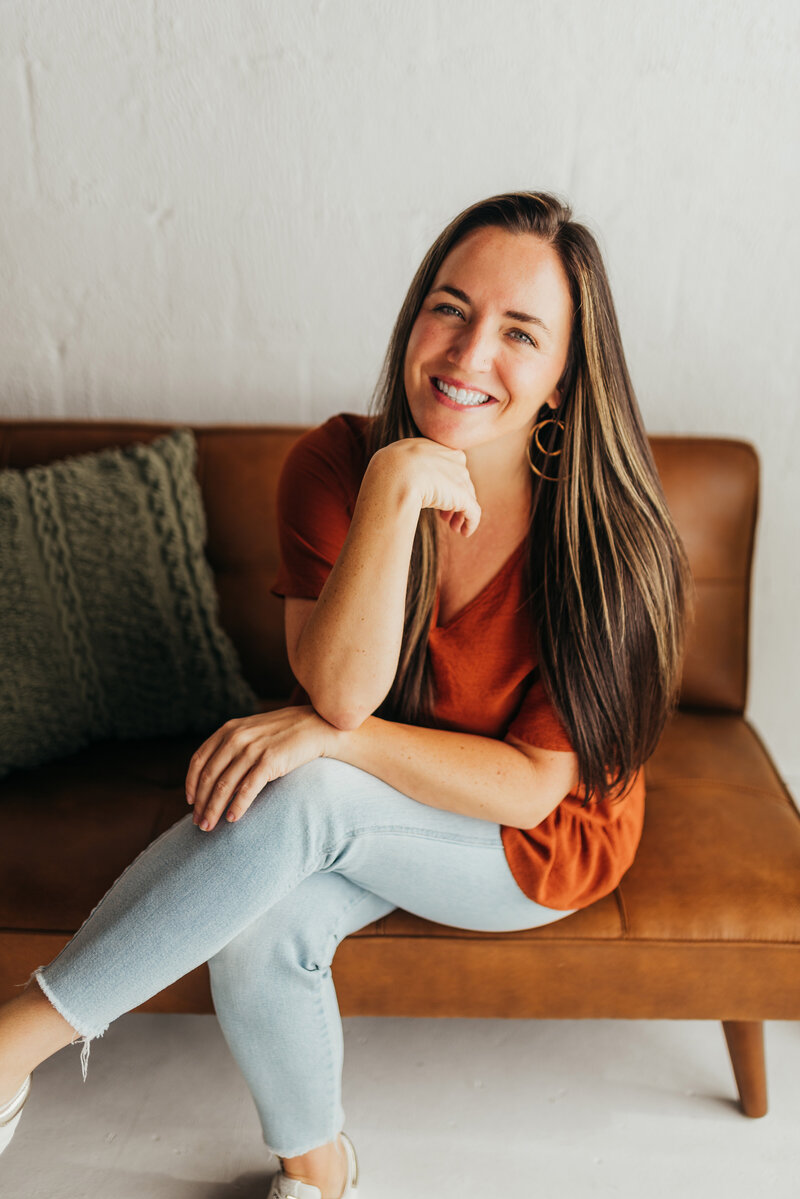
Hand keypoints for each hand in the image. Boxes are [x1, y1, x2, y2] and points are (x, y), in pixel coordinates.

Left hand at [184, 705, 338, 831]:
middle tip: (198, 823)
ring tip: (210, 826)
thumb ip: (232, 747)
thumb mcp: (252, 732)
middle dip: (201, 803)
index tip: (190, 802)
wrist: (316, 727)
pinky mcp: (270, 761)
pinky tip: (232, 819)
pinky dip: (237, 806)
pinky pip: (247, 789)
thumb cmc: (283, 734)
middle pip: (210, 776)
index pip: (199, 759)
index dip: (191, 783)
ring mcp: (253, 749)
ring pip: (225, 785)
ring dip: (214, 809)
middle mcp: (237, 737)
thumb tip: (217, 779)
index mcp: (229, 730)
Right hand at [367, 438, 481, 535]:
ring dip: (460, 513)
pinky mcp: (463, 496)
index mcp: (438, 448)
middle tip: (444, 517)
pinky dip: (471, 523)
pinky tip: (464, 533)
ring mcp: (460, 477)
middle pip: (461, 482)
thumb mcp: (397, 463)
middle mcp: (453, 459)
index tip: (435, 498)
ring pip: (467, 497)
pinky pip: (473, 512)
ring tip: (453, 527)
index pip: (449, 467)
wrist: (395, 475)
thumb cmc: (389, 471)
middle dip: (454, 500)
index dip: (445, 484)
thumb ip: (407, 469)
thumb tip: (405, 481)